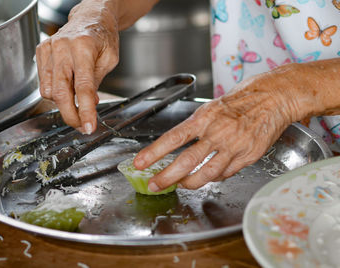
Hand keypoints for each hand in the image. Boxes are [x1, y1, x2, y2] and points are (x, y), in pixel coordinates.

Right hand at [36, 1, 118, 133]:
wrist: (90, 16)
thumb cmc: (103, 36)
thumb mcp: (109, 59)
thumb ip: (97, 81)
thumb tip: (89, 104)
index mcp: (83, 47)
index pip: (83, 88)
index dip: (86, 111)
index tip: (88, 127)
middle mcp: (62, 47)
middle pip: (60, 92)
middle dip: (70, 115)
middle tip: (81, 126)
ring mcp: (49, 49)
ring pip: (49, 90)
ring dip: (63, 104)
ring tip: (77, 102)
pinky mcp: (41, 51)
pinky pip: (44, 82)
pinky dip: (54, 92)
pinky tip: (67, 88)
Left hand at [133, 72, 296, 190]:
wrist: (275, 97)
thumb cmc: (242, 100)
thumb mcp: (213, 107)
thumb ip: (197, 127)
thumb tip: (181, 146)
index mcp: (205, 117)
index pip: (173, 137)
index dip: (154, 152)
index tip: (140, 162)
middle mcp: (218, 132)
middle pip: (187, 161)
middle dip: (166, 176)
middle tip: (154, 184)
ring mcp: (234, 146)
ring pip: (206, 174)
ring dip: (189, 183)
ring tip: (180, 185)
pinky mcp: (248, 156)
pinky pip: (226, 173)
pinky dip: (214, 177)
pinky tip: (208, 176)